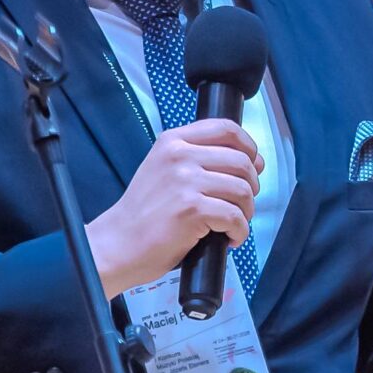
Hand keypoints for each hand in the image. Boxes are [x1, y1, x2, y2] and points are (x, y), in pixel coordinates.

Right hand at [85, 120, 261, 295]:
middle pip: (242, 161)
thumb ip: (200, 158)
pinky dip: (240, 232)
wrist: (118, 244)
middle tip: (241, 205)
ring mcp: (185, 181)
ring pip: (243, 190)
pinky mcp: (191, 209)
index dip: (250, 147)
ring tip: (233, 224)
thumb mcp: (164, 169)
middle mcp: (179, 155)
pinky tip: (229, 239)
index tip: (254, 165)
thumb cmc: (143, 214)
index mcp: (173, 141)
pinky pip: (235, 217)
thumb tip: (252, 161)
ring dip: (246, 212)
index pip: (226, 128)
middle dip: (251, 186)